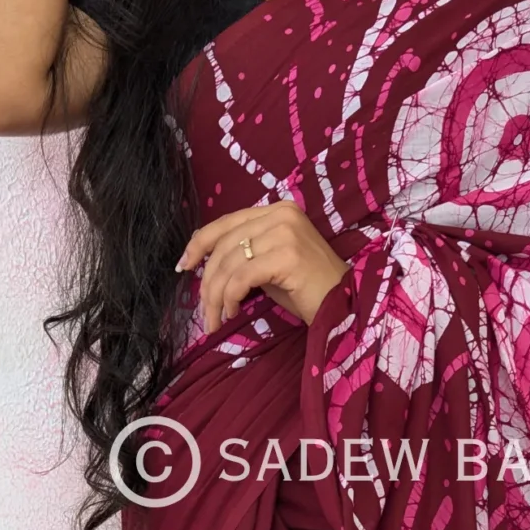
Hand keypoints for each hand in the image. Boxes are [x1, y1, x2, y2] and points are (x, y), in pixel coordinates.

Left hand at [180, 201, 348, 333]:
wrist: (344, 306)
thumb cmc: (308, 289)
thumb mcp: (270, 263)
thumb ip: (244, 253)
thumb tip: (205, 263)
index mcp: (277, 210)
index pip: (227, 222)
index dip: (200, 243)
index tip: (184, 265)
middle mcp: (281, 214)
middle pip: (224, 244)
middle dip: (207, 281)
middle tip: (205, 312)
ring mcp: (285, 232)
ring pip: (230, 263)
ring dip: (216, 296)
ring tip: (217, 319)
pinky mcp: (287, 255)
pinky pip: (242, 277)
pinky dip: (230, 297)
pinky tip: (232, 312)